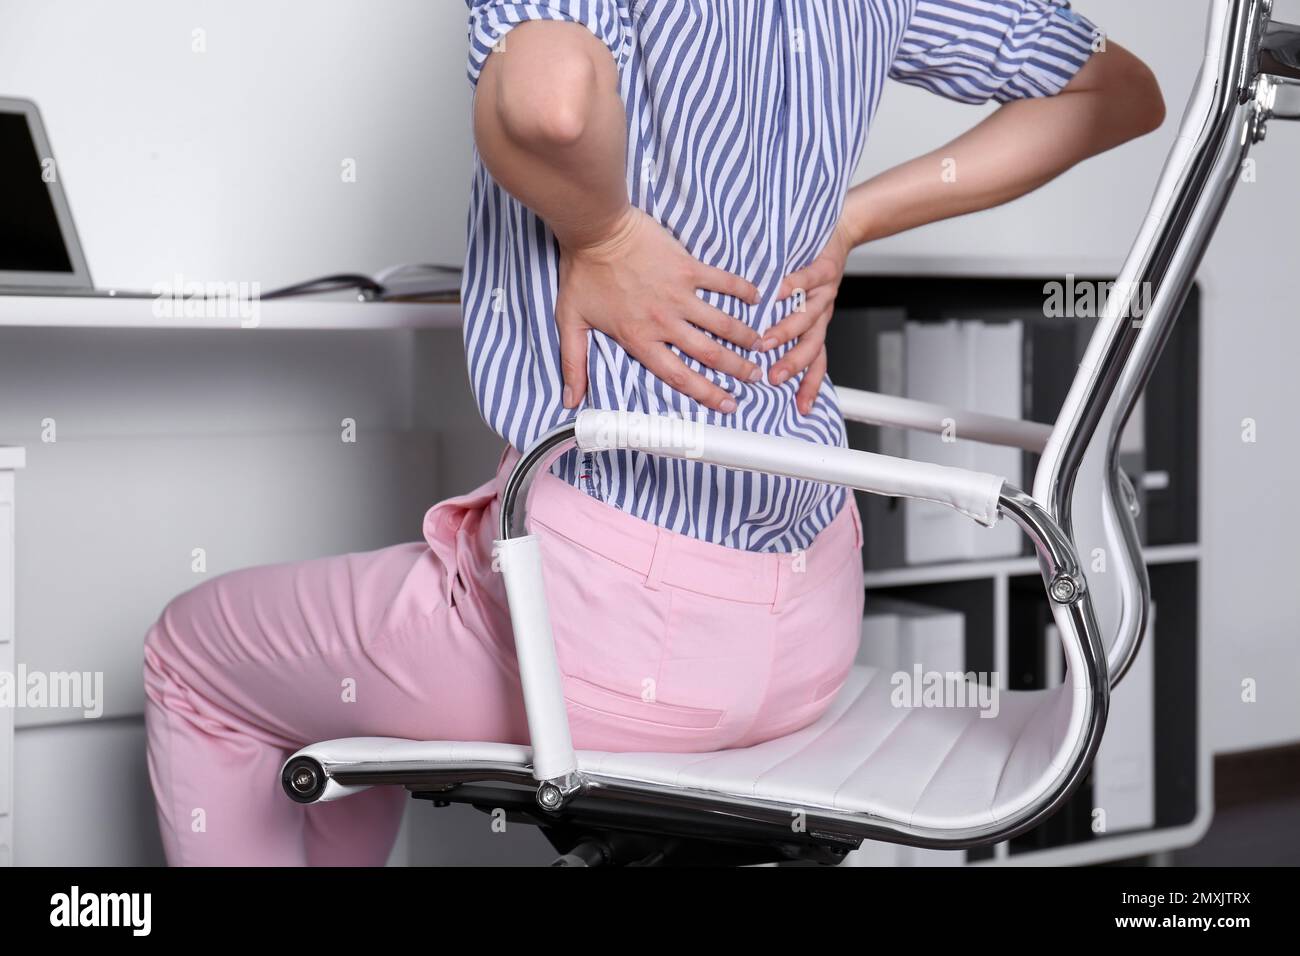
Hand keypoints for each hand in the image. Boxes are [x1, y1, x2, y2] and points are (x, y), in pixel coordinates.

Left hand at [556, 206, 762, 413]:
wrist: (597, 229)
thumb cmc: (582, 273)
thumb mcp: (571, 321)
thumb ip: (574, 362)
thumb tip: (570, 399)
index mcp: (640, 339)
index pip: (678, 376)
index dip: (706, 394)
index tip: (728, 404)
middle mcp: (664, 322)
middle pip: (708, 354)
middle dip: (736, 369)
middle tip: (756, 378)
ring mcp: (680, 294)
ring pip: (721, 323)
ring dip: (745, 336)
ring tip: (761, 345)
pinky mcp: (688, 267)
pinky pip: (722, 281)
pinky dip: (742, 290)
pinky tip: (757, 298)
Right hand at [767, 220, 854, 414]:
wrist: (841, 232)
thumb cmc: (811, 269)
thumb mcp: (799, 305)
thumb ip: (778, 326)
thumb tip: (749, 351)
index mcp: (816, 327)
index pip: (816, 363)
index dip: (810, 386)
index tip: (800, 409)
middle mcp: (822, 314)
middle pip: (812, 347)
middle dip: (793, 365)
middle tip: (773, 379)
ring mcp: (825, 292)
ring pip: (808, 318)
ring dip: (787, 332)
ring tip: (766, 342)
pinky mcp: (825, 268)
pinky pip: (809, 279)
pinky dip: (794, 286)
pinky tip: (778, 292)